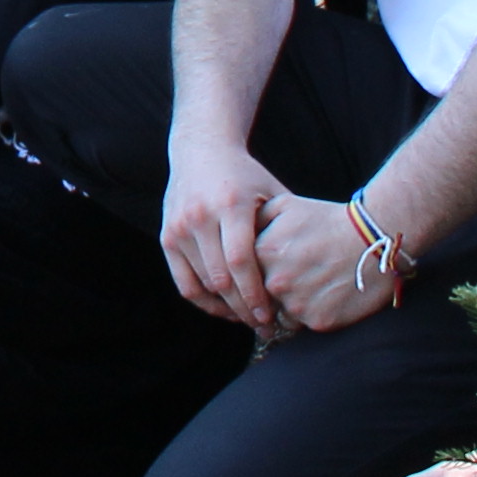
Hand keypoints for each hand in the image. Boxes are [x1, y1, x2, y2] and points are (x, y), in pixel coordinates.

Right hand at [159, 140, 287, 330]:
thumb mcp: (271, 193)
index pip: (240, 262)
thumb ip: (285, 229)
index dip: (255, 294)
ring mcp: (179, 227)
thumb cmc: (245, 176)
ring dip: (226, 308)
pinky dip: (203, 300)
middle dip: (244, 308)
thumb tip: (309, 272)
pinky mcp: (167, 236)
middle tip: (263, 326)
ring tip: (248, 319)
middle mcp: (200, 216)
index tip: (271, 315)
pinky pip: (183, 281)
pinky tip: (223, 307)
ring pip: (202, 283)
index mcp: (229, 204)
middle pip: (221, 278)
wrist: (201, 151)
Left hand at [254, 186, 409, 333]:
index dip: (251, 275)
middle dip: (267, 294)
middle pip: (258, 298)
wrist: (374, 240)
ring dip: (287, 307)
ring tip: (308, 288)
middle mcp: (275, 281)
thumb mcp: (284, 206)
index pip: (241, 275)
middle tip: (288, 282)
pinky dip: (309, 315)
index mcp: (261, 252)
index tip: (263, 272)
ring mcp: (296, 304)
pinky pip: (303, 325)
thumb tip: (233, 234)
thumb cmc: (328, 220)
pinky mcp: (318, 321)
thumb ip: (252, 220)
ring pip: (279, 315)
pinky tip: (323, 298)